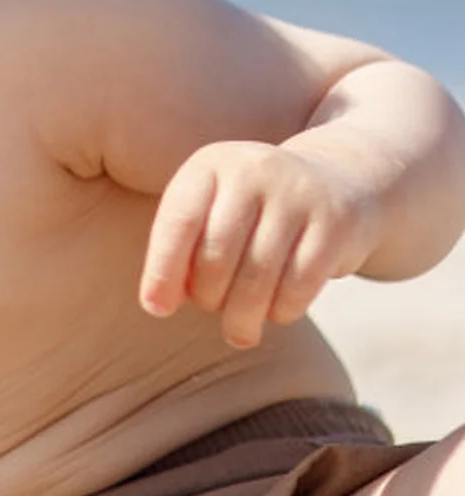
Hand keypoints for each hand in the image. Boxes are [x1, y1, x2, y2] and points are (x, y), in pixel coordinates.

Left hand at [138, 140, 380, 347]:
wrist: (338, 181)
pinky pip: (299, 286)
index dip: (162, 271)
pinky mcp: (336, 223)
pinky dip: (282, 311)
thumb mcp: (209, 209)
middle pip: (216, 256)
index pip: (179, 222)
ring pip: (257, 277)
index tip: (157, 308)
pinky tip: (276, 313)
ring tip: (239, 329)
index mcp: (210, 165)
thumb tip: (159, 303)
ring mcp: (299, 193)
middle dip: (207, 297)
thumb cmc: (250, 212)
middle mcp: (254, 170)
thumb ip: (179, 248)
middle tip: (211, 307)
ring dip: (242, 316)